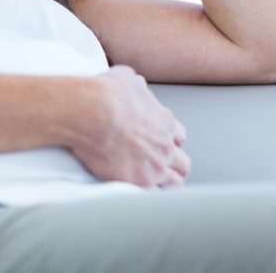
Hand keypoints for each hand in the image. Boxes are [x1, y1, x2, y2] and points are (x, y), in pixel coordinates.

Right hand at [69, 64, 190, 188]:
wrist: (93, 113)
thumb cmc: (106, 94)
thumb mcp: (124, 77)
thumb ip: (135, 83)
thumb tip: (136, 81)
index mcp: (164, 122)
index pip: (179, 137)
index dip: (170, 140)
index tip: (159, 143)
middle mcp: (165, 146)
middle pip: (183, 163)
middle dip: (174, 165)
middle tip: (161, 167)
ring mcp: (155, 166)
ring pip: (175, 183)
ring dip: (166, 184)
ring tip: (154, 186)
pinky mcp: (139, 182)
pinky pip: (154, 197)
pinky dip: (148, 197)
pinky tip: (140, 195)